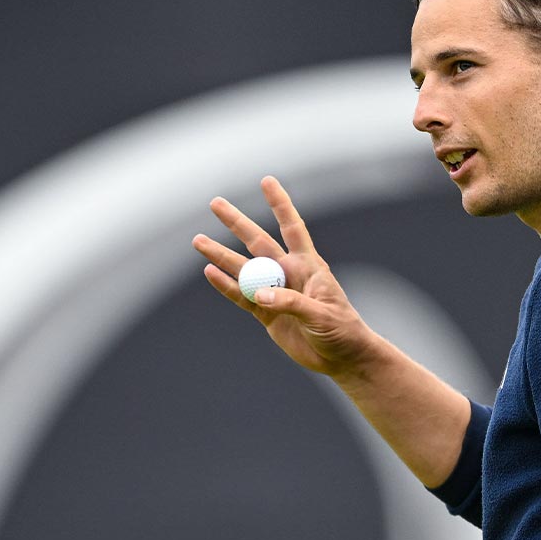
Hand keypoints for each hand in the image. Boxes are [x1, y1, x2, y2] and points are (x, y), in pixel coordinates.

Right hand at [192, 176, 380, 378]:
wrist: (341, 358)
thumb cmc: (342, 330)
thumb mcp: (321, 315)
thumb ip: (290, 303)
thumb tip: (258, 295)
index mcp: (308, 265)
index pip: (292, 228)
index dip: (280, 205)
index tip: (266, 181)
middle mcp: (289, 273)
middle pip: (258, 242)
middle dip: (237, 223)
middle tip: (215, 203)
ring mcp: (275, 293)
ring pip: (244, 269)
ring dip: (221, 255)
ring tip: (198, 241)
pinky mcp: (266, 314)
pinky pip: (242, 296)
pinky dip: (226, 286)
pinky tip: (210, 273)